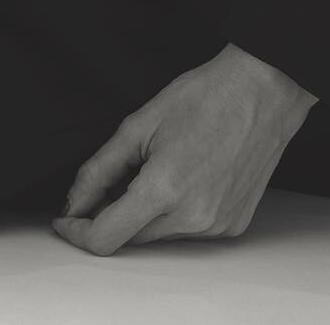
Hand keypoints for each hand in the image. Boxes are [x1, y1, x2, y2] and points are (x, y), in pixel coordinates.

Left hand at [52, 45, 317, 254]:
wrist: (262, 92)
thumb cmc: (206, 97)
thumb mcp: (139, 124)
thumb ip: (99, 168)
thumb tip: (75, 201)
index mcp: (164, 189)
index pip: (106, 237)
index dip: (77, 232)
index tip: (66, 220)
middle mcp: (193, 217)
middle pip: (132, 236)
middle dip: (114, 213)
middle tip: (118, 176)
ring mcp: (216, 226)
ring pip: (161, 234)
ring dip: (148, 211)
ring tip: (164, 164)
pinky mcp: (233, 226)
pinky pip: (190, 230)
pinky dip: (177, 211)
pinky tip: (188, 175)